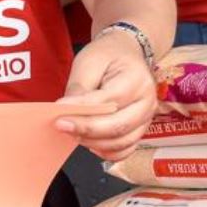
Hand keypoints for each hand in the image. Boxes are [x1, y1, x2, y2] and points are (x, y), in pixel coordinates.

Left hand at [56, 31, 156, 160]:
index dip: (82, 111)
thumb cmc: (108, 56)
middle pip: (117, 126)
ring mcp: (146, 118)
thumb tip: (66, 111)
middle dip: (86, 130)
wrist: (125, 54)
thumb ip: (79, 89)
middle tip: (61, 126)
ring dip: (93, 142)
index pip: (109, 101)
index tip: (59, 115)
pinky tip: (89, 143)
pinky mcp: (140, 130)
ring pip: (121, 142)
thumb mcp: (88, 62)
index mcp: (137, 79)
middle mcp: (147, 101)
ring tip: (73, 132)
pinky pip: (125, 150)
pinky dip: (106, 152)